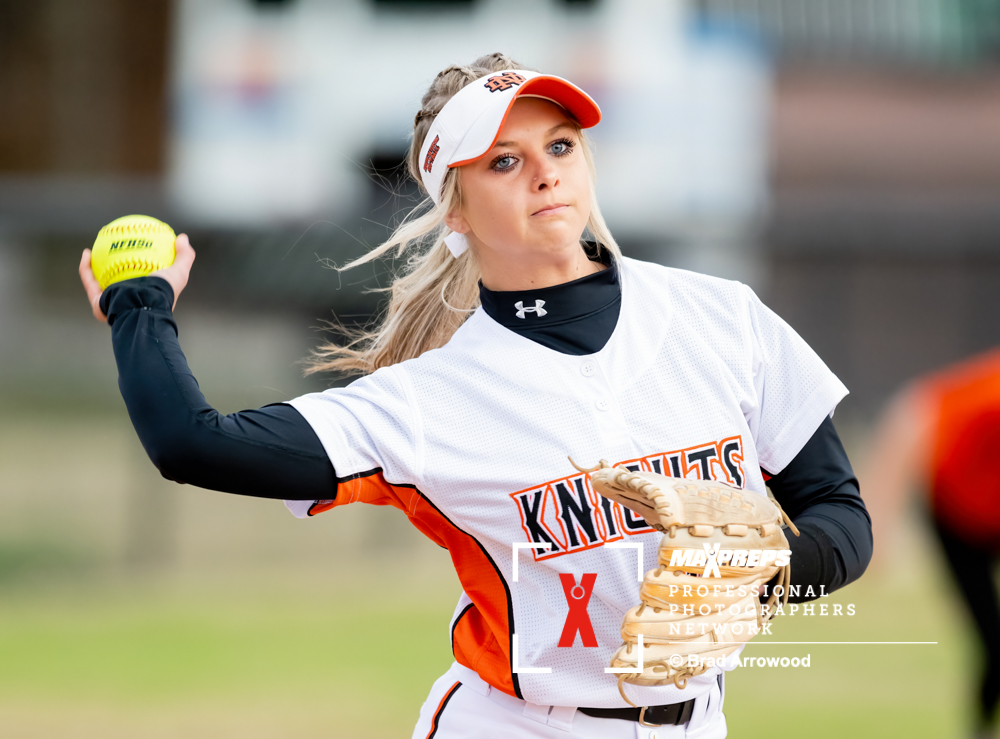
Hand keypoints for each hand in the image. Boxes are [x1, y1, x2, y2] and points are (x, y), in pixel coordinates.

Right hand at [79, 233, 195, 322]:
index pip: (142, 278)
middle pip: (119, 280)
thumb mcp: (179, 272)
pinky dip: (86, 266)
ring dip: (95, 265)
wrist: (142, 306)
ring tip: (94, 247)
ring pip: (100, 280)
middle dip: (114, 264)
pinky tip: (87, 252)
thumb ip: (184, 256)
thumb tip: (182, 237)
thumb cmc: (162, 292)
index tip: (137, 246)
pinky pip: (89, 280)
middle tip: (113, 247)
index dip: (139, 262)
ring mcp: (112, 301)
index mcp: (146, 295)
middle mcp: (129, 298)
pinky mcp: (98, 302)